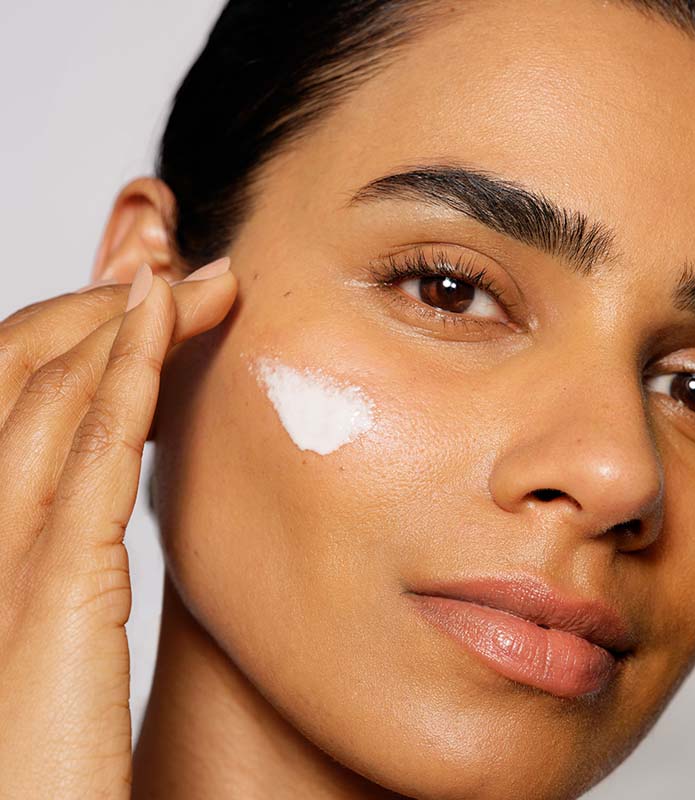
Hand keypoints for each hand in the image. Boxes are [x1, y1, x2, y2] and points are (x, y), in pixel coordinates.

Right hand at [0, 259, 236, 798]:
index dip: (79, 330)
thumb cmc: (43, 752)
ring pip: (55, 390)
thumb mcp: (48, 626)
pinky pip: (92, 447)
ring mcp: (4, 548)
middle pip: (26, 370)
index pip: (19, 394)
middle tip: (177, 268)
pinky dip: (125, 369)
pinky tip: (160, 318)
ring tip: (187, 278)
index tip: (149, 295)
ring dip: (123, 317)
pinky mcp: (53, 586)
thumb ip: (65, 557)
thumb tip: (96, 504)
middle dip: (100, 304)